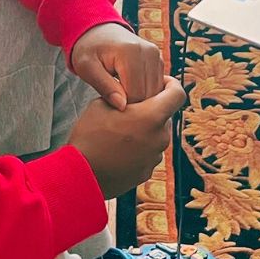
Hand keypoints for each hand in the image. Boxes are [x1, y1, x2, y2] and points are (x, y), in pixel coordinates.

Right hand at [68, 75, 186, 198]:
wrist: (81, 174)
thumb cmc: (90, 136)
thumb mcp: (101, 104)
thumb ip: (123, 96)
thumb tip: (130, 97)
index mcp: (152, 116)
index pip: (178, 94)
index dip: (171, 85)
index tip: (160, 84)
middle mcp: (160, 137)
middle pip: (164, 117)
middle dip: (150, 112)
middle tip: (127, 112)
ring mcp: (155, 158)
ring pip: (155, 137)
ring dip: (143, 132)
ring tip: (118, 135)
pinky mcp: (146, 173)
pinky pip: (147, 155)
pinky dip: (137, 150)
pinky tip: (117, 151)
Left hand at [70, 22, 163, 108]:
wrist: (99, 32)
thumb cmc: (89, 49)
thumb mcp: (87, 68)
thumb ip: (104, 86)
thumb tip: (122, 106)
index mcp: (130, 52)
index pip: (135, 94)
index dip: (122, 106)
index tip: (108, 104)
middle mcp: (149, 52)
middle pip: (148, 94)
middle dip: (132, 104)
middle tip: (113, 102)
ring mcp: (157, 56)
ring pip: (155, 93)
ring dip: (139, 99)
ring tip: (120, 96)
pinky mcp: (159, 61)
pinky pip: (157, 87)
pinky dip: (145, 93)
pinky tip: (128, 91)